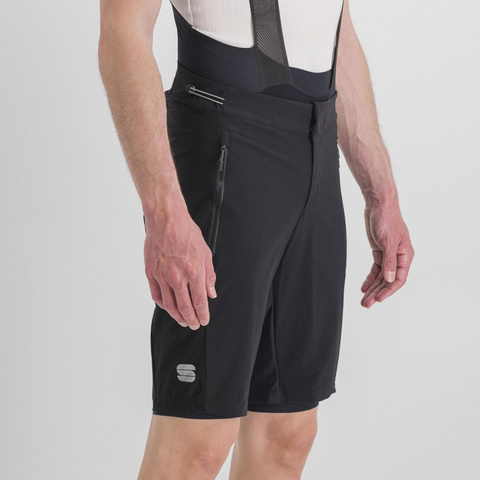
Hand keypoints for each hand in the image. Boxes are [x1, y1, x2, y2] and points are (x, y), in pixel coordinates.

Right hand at [144, 205, 216, 328]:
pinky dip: (162, 304)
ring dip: (177, 316)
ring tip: (183, 320)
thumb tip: (211, 292)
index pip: (199, 301)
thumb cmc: (186, 232)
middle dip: (191, 319)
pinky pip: (156, 294)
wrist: (166, 220)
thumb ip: (208, 275)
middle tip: (194, 325)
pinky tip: (167, 307)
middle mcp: (177, 277)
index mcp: (193, 272)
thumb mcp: (205, 253)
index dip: (202, 314)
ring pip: (169, 305)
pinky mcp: (151, 272)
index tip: (204, 320)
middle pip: (185, 307)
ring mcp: (162, 276)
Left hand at [361, 202, 413, 307]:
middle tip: (367, 304)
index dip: (389, 290)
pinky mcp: (379, 251)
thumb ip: (389, 261)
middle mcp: (398, 257)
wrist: (379, 205)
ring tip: (364, 300)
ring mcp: (388, 254)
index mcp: (405, 255)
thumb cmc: (387, 219)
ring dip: (373, 288)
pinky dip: (370, 278)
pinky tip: (364, 287)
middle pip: (389, 280)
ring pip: (381, 276)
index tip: (378, 299)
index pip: (399, 279)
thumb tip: (391, 280)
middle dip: (378, 293)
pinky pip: (376, 269)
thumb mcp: (388, 241)